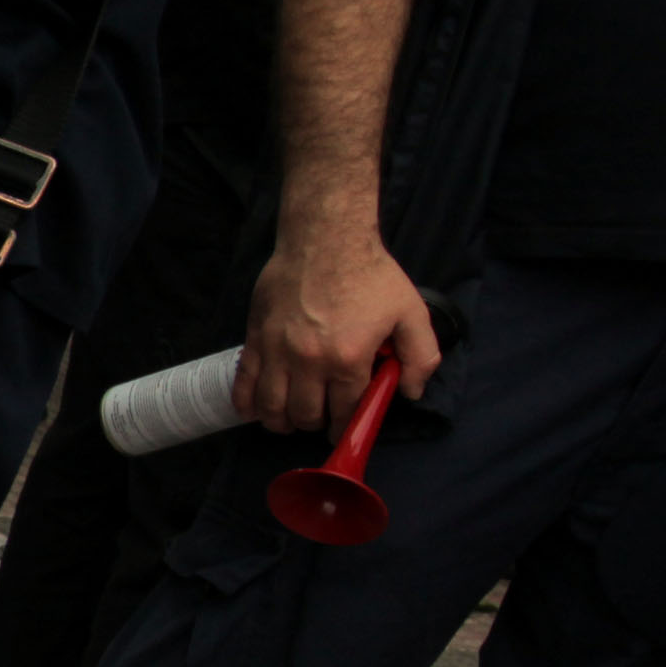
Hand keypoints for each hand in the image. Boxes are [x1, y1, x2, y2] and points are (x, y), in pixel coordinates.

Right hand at [239, 233, 440, 434]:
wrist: (324, 239)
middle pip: (306, 414)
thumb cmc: (370, 274)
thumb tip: (410, 392)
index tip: (346, 426)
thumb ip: (421, 356)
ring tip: (291, 419)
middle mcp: (309, 362)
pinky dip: (248, 405)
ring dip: (282, 421)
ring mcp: (277, 352)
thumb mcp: (411, 311)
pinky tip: (256, 411)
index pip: (345, 411)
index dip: (346, 425)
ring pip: (272, 408)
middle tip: (322, 415)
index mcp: (348, 359)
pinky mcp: (255, 340)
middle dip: (316, 422)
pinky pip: (244, 384)